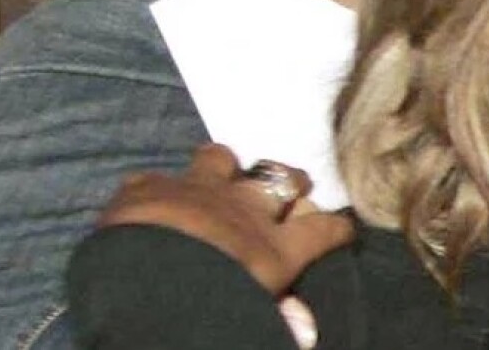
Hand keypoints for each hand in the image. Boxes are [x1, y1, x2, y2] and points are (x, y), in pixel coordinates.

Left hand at [99, 144, 354, 297]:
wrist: (144, 283)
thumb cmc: (210, 307)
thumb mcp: (254, 317)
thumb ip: (282, 317)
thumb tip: (307, 329)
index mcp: (274, 247)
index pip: (321, 229)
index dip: (336, 227)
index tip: (344, 228)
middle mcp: (243, 209)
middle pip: (280, 179)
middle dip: (290, 180)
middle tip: (293, 185)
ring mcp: (196, 190)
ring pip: (221, 158)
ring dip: (223, 166)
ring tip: (221, 174)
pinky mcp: (151, 186)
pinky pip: (158, 177)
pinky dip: (159, 188)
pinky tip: (153, 196)